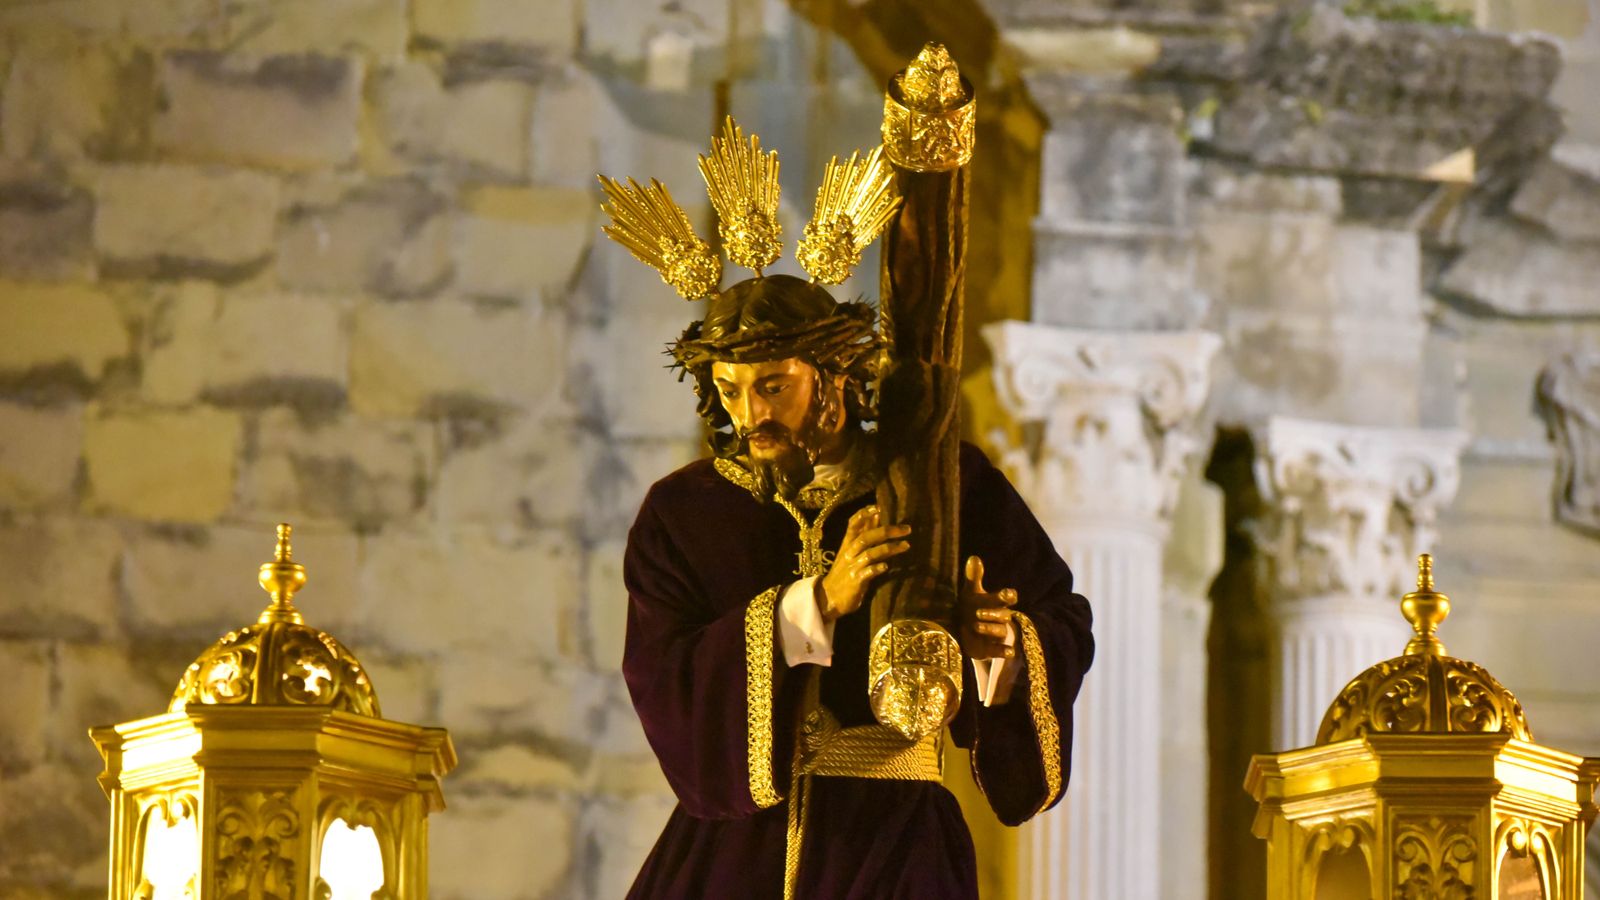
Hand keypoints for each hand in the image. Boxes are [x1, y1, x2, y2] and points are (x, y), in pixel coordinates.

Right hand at [818, 506, 910, 621]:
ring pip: (870, 554)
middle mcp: (849, 553)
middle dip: (887, 531)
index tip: (878, 508)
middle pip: (866, 537)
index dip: (864, 514)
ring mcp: (852, 567)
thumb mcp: (851, 551)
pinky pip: (867, 573)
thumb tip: (876, 515)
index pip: (853, 524)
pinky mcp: (856, 581)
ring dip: (889, 548)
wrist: (829, 597)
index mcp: (847, 544)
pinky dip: (876, 568)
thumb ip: (864, 534)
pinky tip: (886, 566)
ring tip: (906, 546)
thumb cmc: (844, 572)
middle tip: (907, 529)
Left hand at [958, 555, 1016, 660]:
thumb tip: (973, 558)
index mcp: (995, 602)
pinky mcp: (993, 648)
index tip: (1008, 593)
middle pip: (1002, 615)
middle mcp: (1000, 617)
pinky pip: (1002, 650)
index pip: (1006, 598)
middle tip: (978, 612)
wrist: (969, 631)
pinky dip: (1005, 651)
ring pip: (999, 631)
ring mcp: (997, 633)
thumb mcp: (971, 592)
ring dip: (990, 629)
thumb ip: (974, 577)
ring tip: (977, 626)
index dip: (1006, 596)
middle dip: (992, 613)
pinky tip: (1009, 652)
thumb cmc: (972, 607)